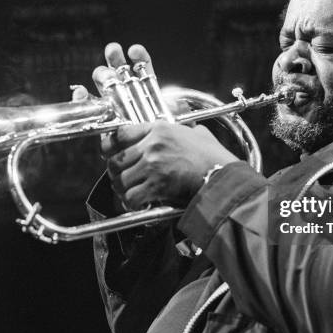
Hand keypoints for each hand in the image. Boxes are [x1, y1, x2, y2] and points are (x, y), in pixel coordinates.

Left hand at [105, 121, 238, 207]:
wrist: (223, 175)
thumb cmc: (214, 156)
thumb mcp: (197, 133)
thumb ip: (184, 130)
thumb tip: (188, 130)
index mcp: (159, 129)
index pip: (120, 133)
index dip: (110, 144)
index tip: (109, 152)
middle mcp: (152, 145)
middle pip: (116, 159)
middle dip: (115, 172)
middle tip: (121, 178)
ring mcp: (153, 165)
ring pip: (120, 179)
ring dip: (122, 189)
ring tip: (129, 193)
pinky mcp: (157, 185)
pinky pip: (131, 197)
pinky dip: (131, 203)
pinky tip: (137, 204)